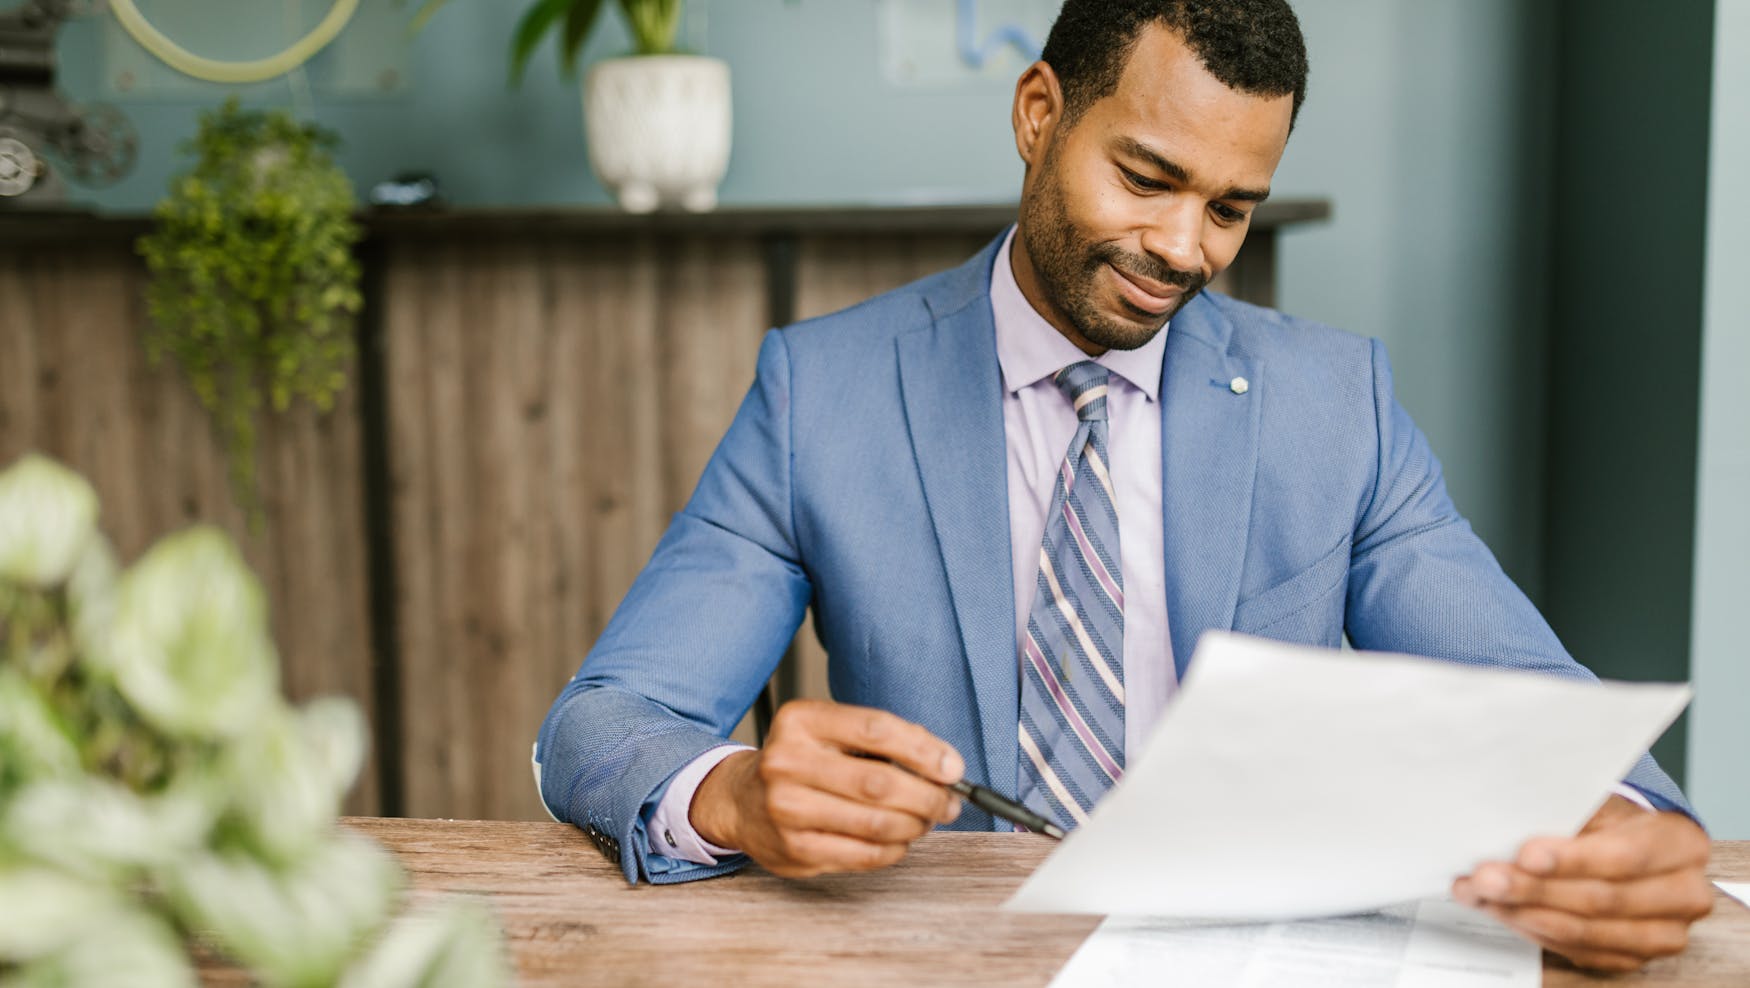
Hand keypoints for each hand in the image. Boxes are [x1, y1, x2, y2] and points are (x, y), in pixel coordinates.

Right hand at [689, 699, 963, 877]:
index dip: (924, 750)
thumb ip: (883, 741)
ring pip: (876, 824)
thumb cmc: (801, 762)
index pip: (876, 729)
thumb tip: (945, 766)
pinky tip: (900, 839)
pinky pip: (864, 855)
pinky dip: (894, 849)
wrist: (740, 800)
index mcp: (801, 721)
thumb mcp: (830, 732)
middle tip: (949, 802)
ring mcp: (787, 810)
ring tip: (926, 820)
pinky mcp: (794, 850)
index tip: (953, 767)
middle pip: (879, 782)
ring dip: (915, 825)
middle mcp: (787, 762)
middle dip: (928, 796)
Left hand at [1453, 795, 1712, 971]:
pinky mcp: (1633, 956)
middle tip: (1483, 878)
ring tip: (1478, 894)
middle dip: (1533, 889)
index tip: (1525, 854)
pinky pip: (1576, 950)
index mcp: (1680, 844)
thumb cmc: (1611, 818)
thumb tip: (1509, 815)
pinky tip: (1502, 911)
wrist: (1632, 842)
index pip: (1626, 857)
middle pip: (1600, 899)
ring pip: (1584, 931)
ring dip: (1522, 913)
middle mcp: (1682, 894)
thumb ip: (1567, 811)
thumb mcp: (1600, 800)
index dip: (1572, 859)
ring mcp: (1662, 933)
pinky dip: (1531, 930)